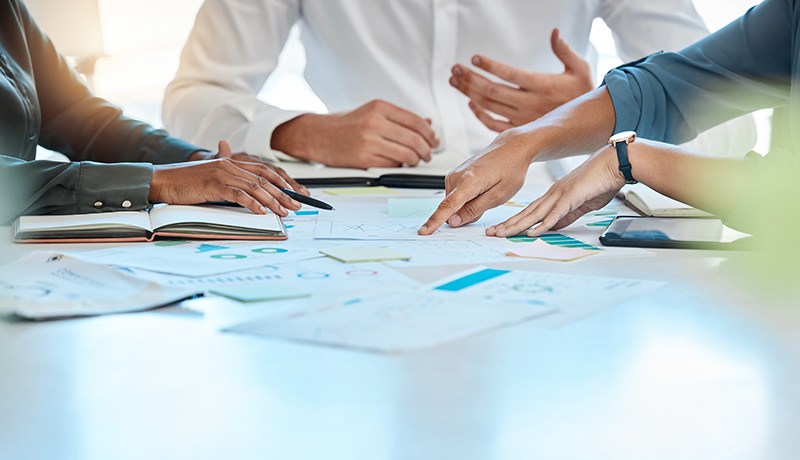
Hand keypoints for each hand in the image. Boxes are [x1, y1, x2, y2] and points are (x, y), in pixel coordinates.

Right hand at [151, 141, 301, 215]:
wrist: (163, 180)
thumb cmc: (187, 183)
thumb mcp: (213, 180)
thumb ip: (232, 183)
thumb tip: (250, 195)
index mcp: (232, 162)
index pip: (264, 170)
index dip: (282, 182)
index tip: (295, 194)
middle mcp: (229, 164)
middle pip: (264, 179)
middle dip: (283, 193)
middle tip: (296, 206)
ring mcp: (222, 173)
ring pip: (254, 187)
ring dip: (272, 201)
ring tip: (284, 212)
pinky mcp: (213, 184)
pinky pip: (238, 194)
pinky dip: (252, 204)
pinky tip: (262, 212)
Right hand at [271, 100, 439, 168]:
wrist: (318, 135)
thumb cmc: (347, 124)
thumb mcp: (373, 112)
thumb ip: (400, 118)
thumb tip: (428, 124)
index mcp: (379, 108)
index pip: (416, 122)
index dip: (430, 134)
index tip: (434, 140)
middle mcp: (375, 122)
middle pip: (415, 140)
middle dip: (426, 150)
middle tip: (428, 154)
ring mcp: (369, 141)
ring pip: (407, 155)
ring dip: (416, 160)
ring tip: (416, 160)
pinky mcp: (364, 158)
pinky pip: (393, 165)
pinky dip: (401, 166)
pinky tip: (400, 164)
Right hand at [418, 131, 532, 234]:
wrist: (510, 149)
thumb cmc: (509, 170)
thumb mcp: (499, 196)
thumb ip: (475, 210)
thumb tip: (453, 221)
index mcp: (468, 182)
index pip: (447, 206)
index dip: (434, 222)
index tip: (423, 232)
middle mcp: (456, 177)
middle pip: (451, 209)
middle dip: (466, 215)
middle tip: (488, 202)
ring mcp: (453, 175)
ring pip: (454, 204)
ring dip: (468, 207)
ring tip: (487, 192)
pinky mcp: (454, 176)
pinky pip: (456, 197)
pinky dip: (467, 200)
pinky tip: (481, 189)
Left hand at [450, 29, 592, 131]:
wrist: (588, 123)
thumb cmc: (582, 92)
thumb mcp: (579, 68)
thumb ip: (564, 50)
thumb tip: (554, 32)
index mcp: (542, 85)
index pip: (510, 74)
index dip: (490, 66)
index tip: (474, 59)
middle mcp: (530, 103)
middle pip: (492, 91)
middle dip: (470, 79)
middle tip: (455, 69)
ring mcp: (523, 118)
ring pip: (489, 106)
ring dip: (470, 93)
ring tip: (456, 81)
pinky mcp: (521, 129)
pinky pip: (494, 125)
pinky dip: (480, 115)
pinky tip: (471, 103)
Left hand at [487, 147, 624, 237]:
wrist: (614, 163)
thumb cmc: (601, 181)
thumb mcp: (581, 203)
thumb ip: (567, 215)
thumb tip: (554, 227)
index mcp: (555, 195)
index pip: (530, 211)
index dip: (515, 221)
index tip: (501, 229)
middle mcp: (553, 194)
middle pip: (526, 213)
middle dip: (508, 224)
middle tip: (491, 232)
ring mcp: (561, 195)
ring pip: (534, 214)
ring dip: (518, 226)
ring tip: (502, 234)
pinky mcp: (571, 197)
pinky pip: (554, 214)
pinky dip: (543, 224)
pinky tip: (532, 232)